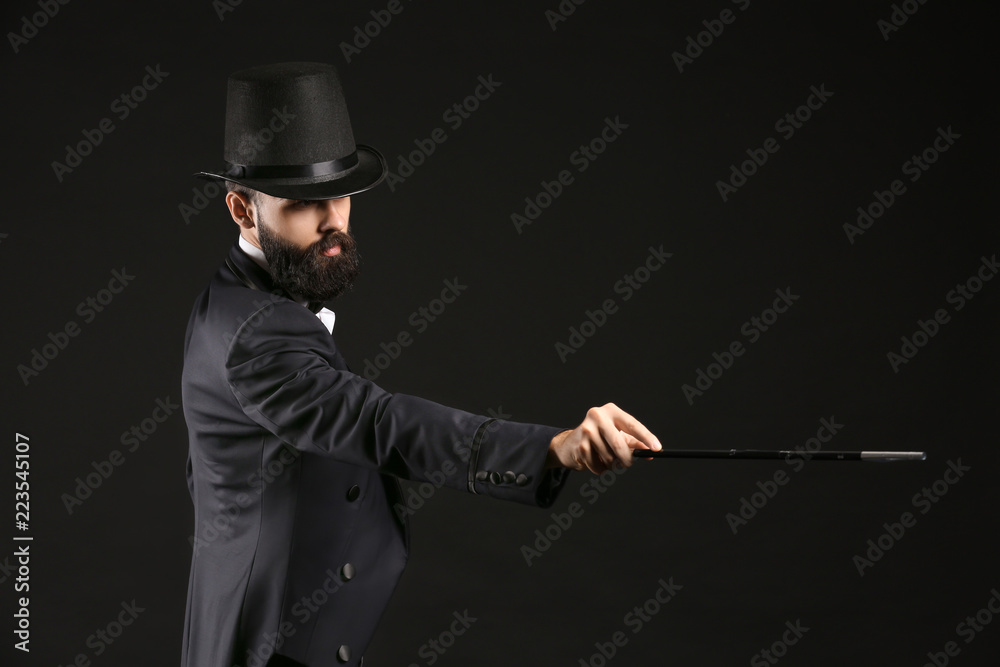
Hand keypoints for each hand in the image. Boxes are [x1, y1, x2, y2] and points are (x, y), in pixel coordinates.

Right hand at [546, 402, 661, 473]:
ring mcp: (587, 430)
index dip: (646, 437)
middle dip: (627, 459)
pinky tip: (596, 461)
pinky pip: (598, 466)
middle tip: (628, 464)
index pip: (632, 425)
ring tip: (607, 459)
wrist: (570, 443)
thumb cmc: (600, 437)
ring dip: (612, 465)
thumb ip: (635, 442)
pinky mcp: (580, 445)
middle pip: (619, 444)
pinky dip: (601, 469)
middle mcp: (598, 416)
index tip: (657, 448)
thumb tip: (651, 452)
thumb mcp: (618, 434)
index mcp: (611, 411)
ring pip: (609, 457)